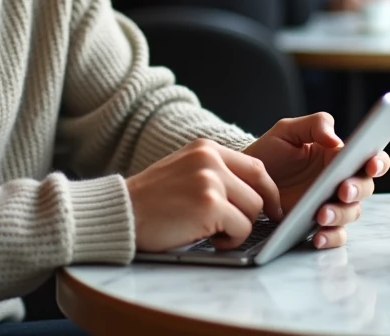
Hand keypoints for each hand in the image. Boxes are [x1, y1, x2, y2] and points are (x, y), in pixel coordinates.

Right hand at [126, 138, 281, 251]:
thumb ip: (213, 173)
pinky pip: (241, 229)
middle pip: (259, 189)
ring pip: (252, 210)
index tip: (269, 208)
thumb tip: (249, 193)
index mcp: (205, 148)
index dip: (267, 190)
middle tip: (239, 228)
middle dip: (253, 214)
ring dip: (238, 229)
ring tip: (214, 234)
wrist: (120, 213)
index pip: (255, 166)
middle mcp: (210, 159)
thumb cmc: (149, 201)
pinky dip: (230, 241)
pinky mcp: (210, 206)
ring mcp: (211, 181)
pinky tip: (209, 240)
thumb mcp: (183, 170)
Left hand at [243, 113, 389, 249]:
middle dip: (357, 189)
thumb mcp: (287, 130)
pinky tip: (317, 237)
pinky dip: (331, 238)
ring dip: (340, 214)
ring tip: (320, 214)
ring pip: (351, 213)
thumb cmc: (271, 152)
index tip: (371, 165)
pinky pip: (335, 235)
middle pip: (364, 188)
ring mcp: (331, 204)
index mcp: (339, 157)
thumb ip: (315, 125)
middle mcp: (341, 181)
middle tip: (342, 190)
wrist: (248, 179)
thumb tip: (336, 140)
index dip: (378, 162)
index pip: (370, 158)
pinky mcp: (319, 224)